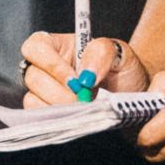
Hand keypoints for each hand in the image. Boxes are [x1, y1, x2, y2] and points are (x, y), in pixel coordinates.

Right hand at [17, 31, 148, 108]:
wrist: (132, 96)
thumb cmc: (122, 68)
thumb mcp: (119, 52)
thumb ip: (101, 53)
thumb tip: (86, 73)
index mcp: (58, 45)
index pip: (36, 47)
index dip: (50, 64)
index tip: (75, 80)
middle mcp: (46, 67)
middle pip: (32, 76)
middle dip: (59, 92)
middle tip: (84, 99)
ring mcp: (44, 91)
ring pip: (32, 99)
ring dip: (58, 107)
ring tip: (83, 107)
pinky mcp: (46, 112)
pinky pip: (38, 116)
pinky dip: (55, 119)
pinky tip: (74, 116)